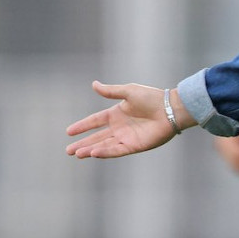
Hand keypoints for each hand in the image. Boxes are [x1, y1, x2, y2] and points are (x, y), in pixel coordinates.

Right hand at [65, 81, 183, 158]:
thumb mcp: (128, 92)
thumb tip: (93, 84)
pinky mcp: (134, 145)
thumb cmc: (152, 98)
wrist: (170, 109)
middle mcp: (120, 127)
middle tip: (68, 150)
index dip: (83, 126)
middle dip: (82, 143)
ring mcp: (127, 137)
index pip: (95, 121)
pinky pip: (116, 150)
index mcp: (117, 113)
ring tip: (76, 153)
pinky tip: (93, 153)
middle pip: (97, 137)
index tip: (69, 131)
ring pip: (104, 145)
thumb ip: (110, 91)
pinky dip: (105, 152)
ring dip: (90, 149)